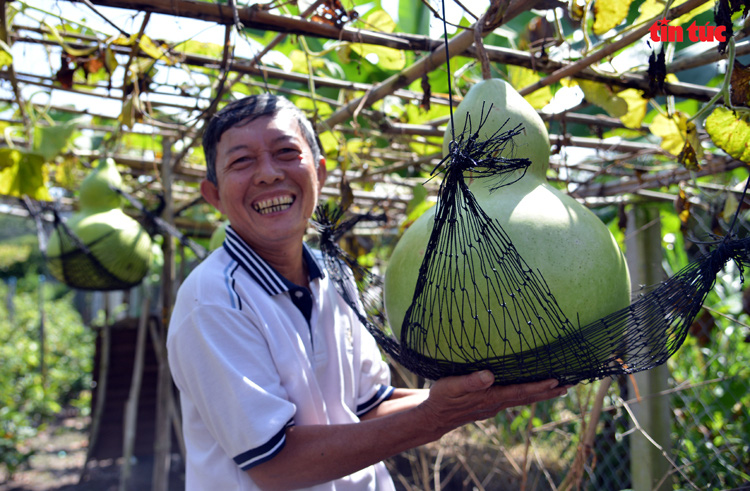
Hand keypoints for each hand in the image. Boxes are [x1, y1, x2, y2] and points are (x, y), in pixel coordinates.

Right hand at [416, 371, 567, 437]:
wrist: (435, 417)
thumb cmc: (441, 398)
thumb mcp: (451, 387)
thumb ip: (470, 381)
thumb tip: (490, 375)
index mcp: (490, 397)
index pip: (519, 391)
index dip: (538, 386)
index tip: (556, 381)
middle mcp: (497, 403)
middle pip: (528, 397)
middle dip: (549, 391)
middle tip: (571, 384)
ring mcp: (495, 405)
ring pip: (524, 398)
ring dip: (543, 393)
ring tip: (561, 387)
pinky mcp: (491, 404)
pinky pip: (515, 397)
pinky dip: (529, 393)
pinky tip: (534, 388)